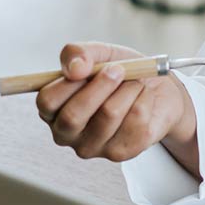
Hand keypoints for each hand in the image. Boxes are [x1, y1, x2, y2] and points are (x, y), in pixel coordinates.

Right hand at [35, 41, 196, 165]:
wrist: (158, 90)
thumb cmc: (121, 73)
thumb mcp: (99, 54)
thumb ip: (78, 53)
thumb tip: (74, 68)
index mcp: (53, 110)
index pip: (47, 102)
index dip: (69, 82)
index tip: (89, 67)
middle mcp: (67, 134)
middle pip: (73, 115)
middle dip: (101, 85)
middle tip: (119, 70)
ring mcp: (93, 146)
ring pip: (109, 114)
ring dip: (128, 88)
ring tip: (135, 83)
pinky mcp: (121, 152)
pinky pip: (136, 119)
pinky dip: (144, 98)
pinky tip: (144, 98)